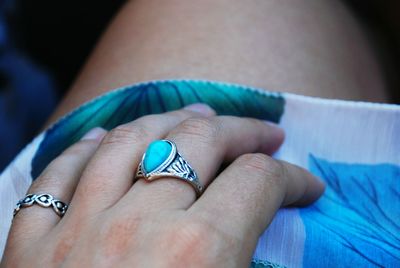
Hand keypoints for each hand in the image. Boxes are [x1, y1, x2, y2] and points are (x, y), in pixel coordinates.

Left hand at [1, 104, 323, 266]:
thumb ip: (251, 266)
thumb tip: (268, 236)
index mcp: (198, 255)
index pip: (259, 183)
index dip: (293, 178)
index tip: (308, 186)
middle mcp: (137, 225)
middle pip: (200, 142)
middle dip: (243, 131)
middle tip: (264, 132)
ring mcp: (75, 229)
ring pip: (129, 141)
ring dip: (169, 120)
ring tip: (197, 114)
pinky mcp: (27, 246)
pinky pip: (56, 175)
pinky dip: (83, 149)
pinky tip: (105, 136)